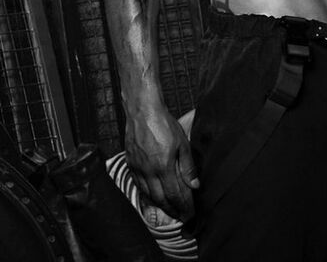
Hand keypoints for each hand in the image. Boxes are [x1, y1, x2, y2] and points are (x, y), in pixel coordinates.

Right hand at [124, 104, 198, 221]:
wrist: (143, 111)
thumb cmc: (164, 124)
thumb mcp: (182, 142)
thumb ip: (187, 165)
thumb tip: (194, 184)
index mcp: (163, 166)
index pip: (174, 194)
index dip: (183, 206)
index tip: (190, 213)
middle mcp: (148, 172)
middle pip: (161, 199)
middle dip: (172, 210)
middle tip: (181, 216)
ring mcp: (138, 169)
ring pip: (149, 195)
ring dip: (160, 205)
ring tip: (170, 210)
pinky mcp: (130, 164)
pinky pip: (139, 186)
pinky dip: (148, 195)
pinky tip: (153, 196)